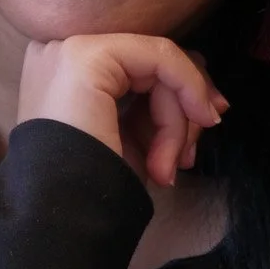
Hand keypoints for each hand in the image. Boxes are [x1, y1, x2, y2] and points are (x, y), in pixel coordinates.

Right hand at [16, 35, 227, 188]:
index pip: (136, 65)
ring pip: (158, 64)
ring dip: (176, 123)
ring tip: (164, 169)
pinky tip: (179, 142)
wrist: (62, 218)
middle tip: (190, 156)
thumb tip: (208, 96)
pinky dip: (185, 92)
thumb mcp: (131, 139)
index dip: (179, 90)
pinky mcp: (87, 57)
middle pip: (150, 62)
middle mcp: (60, 53)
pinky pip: (160, 58)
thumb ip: (158, 106)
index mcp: (64, 75)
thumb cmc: (94, 188)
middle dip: (184, 107)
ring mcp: (70, 50)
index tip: (207, 123)